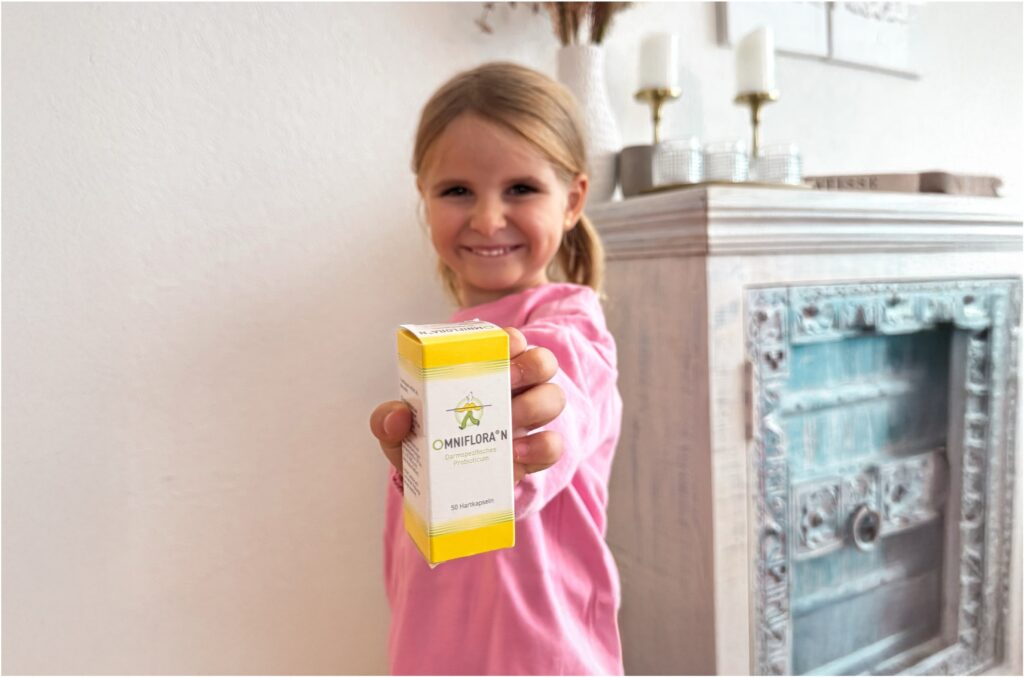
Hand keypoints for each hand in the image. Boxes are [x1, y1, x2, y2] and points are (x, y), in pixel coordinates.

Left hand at [369, 326, 565, 484]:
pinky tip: (515, 456)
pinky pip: (554, 445)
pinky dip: (541, 447)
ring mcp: (528, 420)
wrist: (437, 488)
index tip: (505, 346)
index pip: (508, 341)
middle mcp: (513, 389)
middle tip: (507, 381)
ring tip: (508, 425)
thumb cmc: (424, 444)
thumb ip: (390, 420)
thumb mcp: (401, 431)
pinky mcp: (535, 453)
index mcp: (483, 371)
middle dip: (531, 366)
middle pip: (542, 362)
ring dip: (536, 406)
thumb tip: (398, 417)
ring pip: (554, 398)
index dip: (511, 339)